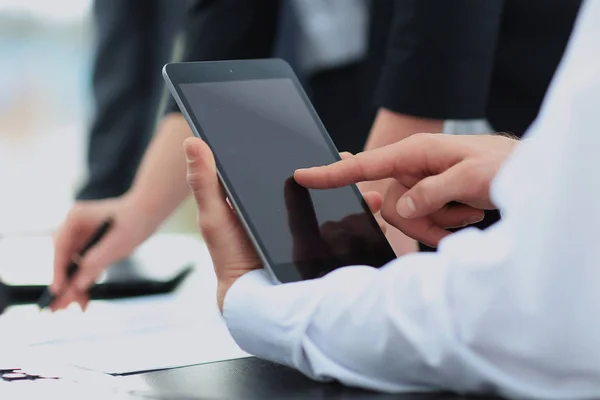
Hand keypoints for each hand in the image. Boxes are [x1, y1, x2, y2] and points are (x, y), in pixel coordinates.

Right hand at [50, 195, 159, 310]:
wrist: (151, 212)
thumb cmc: (135, 222)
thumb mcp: (116, 246)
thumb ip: (95, 264)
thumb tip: (77, 285)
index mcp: (75, 218)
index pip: (60, 248)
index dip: (58, 272)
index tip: (58, 291)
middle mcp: (74, 226)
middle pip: (63, 259)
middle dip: (65, 283)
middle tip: (60, 308)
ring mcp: (82, 235)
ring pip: (72, 265)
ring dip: (74, 286)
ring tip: (77, 307)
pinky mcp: (91, 244)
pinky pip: (83, 266)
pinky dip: (85, 280)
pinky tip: (85, 299)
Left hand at [183, 138, 385, 311]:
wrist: (254, 301)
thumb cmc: (230, 258)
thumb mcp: (215, 217)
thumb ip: (205, 182)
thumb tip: (193, 141)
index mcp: (269, 198)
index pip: (294, 171)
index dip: (309, 156)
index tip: (323, 143)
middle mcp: (295, 212)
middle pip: (322, 184)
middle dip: (340, 172)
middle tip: (350, 161)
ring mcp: (313, 229)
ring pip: (341, 203)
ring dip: (356, 192)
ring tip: (366, 190)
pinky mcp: (327, 247)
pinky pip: (352, 229)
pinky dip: (365, 219)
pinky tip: (373, 211)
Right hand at [295, 133, 517, 246]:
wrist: (531, 174)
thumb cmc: (506, 166)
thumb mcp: (470, 178)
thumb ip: (430, 193)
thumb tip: (402, 208)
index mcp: (417, 152)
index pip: (366, 164)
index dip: (332, 173)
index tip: (302, 175)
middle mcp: (416, 166)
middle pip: (391, 204)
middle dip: (420, 219)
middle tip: (453, 216)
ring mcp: (424, 183)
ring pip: (408, 217)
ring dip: (439, 222)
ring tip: (468, 211)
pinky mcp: (433, 197)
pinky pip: (424, 221)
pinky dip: (446, 224)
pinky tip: (468, 213)